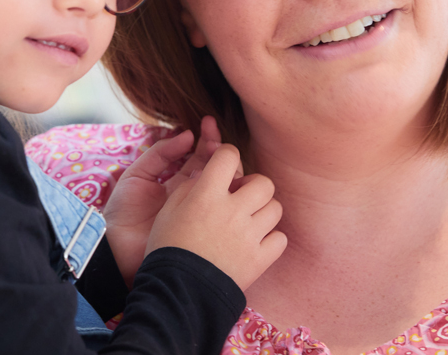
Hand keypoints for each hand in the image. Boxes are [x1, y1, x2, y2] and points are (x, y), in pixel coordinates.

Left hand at [103, 118, 235, 286]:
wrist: (116, 248)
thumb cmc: (123, 212)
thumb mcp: (137, 175)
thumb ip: (160, 153)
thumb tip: (187, 134)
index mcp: (178, 184)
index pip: (200, 157)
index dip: (207, 139)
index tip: (209, 123)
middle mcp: (194, 196)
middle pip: (216, 170)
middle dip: (220, 150)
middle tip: (216, 137)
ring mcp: (202, 213)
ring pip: (223, 187)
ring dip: (227, 168)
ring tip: (222, 154)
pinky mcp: (205, 229)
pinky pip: (221, 209)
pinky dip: (228, 193)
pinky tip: (229, 179)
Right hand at [147, 144, 285, 291]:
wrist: (178, 292)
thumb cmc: (168, 249)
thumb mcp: (168, 211)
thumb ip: (189, 187)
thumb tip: (206, 172)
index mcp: (207, 195)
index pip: (229, 156)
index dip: (227, 156)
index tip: (224, 166)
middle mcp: (233, 211)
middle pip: (263, 182)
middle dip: (253, 186)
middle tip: (241, 198)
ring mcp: (249, 236)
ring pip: (275, 208)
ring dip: (263, 211)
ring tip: (248, 222)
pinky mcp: (260, 259)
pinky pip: (280, 239)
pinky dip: (271, 239)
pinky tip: (254, 243)